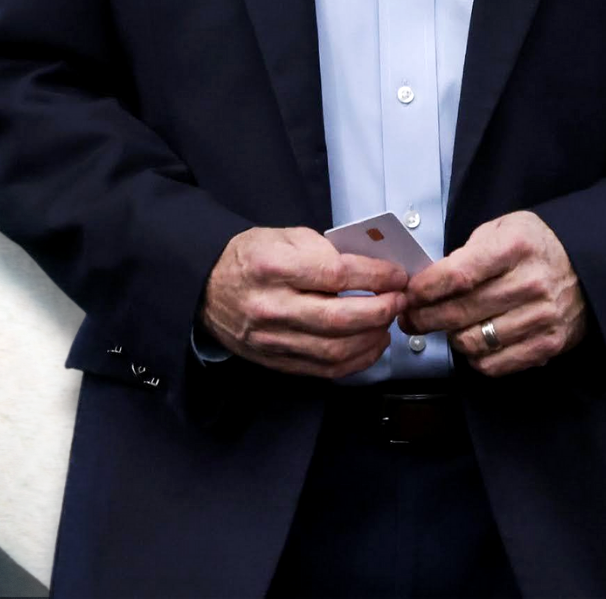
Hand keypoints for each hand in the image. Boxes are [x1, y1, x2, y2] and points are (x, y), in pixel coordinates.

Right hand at [201, 226, 408, 380]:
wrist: (206, 288)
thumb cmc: (248, 259)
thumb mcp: (280, 235)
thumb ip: (323, 249)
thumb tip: (367, 267)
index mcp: (270, 266)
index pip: (334, 275)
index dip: (375, 276)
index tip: (395, 275)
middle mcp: (269, 306)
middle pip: (339, 318)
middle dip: (381, 310)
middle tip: (399, 299)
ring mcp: (272, 339)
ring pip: (336, 349)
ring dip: (373, 337)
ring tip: (387, 321)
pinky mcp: (276, 361)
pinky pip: (325, 370)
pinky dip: (357, 360)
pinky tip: (371, 344)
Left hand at [402, 210, 587, 376]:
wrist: (588, 264)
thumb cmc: (534, 246)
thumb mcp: (500, 230)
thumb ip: (465, 255)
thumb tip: (427, 283)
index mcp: (514, 248)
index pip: (458, 275)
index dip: (425, 289)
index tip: (408, 294)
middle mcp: (531, 284)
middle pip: (461, 311)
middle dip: (424, 317)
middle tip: (411, 317)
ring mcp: (543, 317)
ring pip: (474, 342)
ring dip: (450, 338)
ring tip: (444, 328)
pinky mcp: (550, 344)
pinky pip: (497, 363)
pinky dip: (475, 358)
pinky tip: (471, 341)